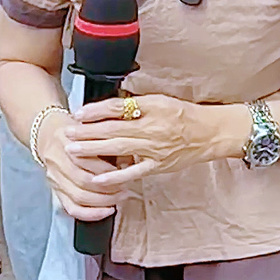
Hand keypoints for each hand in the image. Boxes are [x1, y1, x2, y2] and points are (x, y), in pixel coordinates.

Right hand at [32, 107, 124, 223]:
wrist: (46, 133)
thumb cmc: (76, 129)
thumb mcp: (91, 127)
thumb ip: (108, 139)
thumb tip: (131, 158)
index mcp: (67, 142)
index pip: (88, 160)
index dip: (110, 169)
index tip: (127, 171)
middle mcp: (58, 162)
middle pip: (84, 181)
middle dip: (109, 188)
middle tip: (126, 187)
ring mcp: (55, 178)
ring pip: (79, 196)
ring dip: (103, 201)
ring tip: (120, 198)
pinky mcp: (55, 190)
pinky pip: (71, 208)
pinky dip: (90, 214)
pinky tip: (106, 211)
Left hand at [62, 92, 224, 187]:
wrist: (211, 133)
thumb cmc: (186, 116)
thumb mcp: (162, 101)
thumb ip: (137, 105)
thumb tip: (110, 107)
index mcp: (152, 107)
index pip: (118, 107)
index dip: (96, 111)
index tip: (79, 113)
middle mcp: (152, 128)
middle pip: (113, 129)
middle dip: (87, 131)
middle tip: (67, 133)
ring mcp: (155, 149)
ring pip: (118, 149)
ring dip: (93, 150)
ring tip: (74, 150)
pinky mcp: (158, 165)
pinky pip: (133, 171)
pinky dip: (115, 176)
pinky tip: (97, 177)